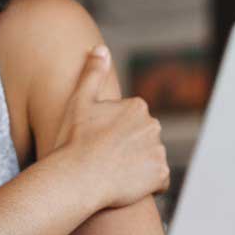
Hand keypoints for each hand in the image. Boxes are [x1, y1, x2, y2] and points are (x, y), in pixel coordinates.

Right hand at [51, 45, 169, 209]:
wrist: (77, 177)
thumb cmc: (74, 140)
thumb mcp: (79, 101)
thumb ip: (93, 73)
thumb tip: (101, 48)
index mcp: (137, 107)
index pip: (132, 121)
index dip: (115, 133)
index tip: (99, 142)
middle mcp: (153, 126)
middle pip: (143, 139)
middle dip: (130, 148)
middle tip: (105, 159)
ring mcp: (158, 151)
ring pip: (151, 158)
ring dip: (139, 166)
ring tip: (114, 173)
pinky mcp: (160, 175)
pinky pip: (158, 181)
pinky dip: (148, 184)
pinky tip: (127, 186)